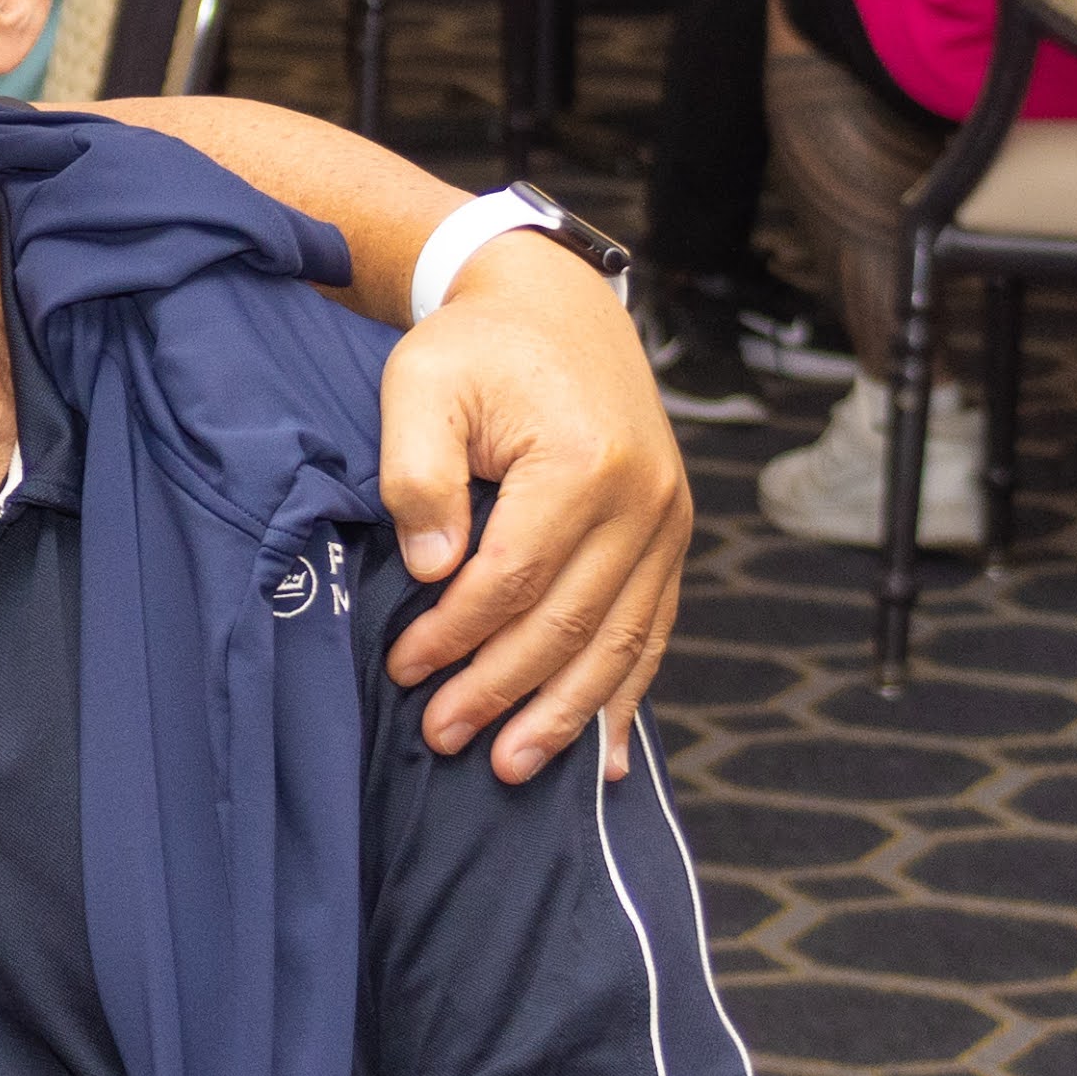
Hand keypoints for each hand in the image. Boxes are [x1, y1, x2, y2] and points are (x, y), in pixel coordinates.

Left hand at [371, 233, 687, 784]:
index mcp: (581, 460)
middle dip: (502, 690)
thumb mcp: (420, 383)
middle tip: (443, 737)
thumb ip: (417, 471)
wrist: (558, 309)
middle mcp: (642, 499)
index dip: (456, 633)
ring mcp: (669, 522)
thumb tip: (434, 569)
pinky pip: (654, 633)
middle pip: (569, 622)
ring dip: (565, 714)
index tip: (403, 668)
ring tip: (511, 766)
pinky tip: (604, 759)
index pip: (513, 577)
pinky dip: (625, 697)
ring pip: (621, 643)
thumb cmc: (477, 348)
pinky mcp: (673, 539)